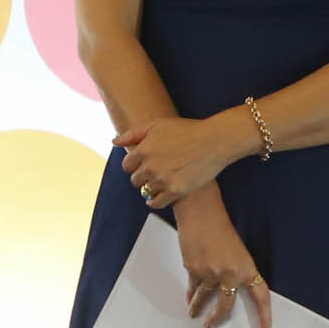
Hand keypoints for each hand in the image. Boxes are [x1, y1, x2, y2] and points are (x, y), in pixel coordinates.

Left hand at [118, 110, 257, 210]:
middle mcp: (150, 167)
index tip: (143, 164)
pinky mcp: (176, 191)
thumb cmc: (187, 130)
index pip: (127, 165)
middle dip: (142, 176)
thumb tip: (114, 142)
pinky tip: (159, 197)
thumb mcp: (158, 124)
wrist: (214, 141)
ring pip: (145, 192)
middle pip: (135, 180)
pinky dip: (155, 202)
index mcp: (143, 150)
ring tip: (160, 182)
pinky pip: (157, 203)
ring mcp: (162, 180)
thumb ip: (133, 133)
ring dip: (150, 188)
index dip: (135, 164)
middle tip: (153, 173)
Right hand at [175, 203, 271, 327]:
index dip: (265, 315)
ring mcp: (211, 273)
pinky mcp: (194, 270)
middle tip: (211, 324)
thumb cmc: (219, 228)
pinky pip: (193, 288)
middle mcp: (231, 274)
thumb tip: (226, 289)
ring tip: (194, 314)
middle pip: (226, 306)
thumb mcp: (237, 251)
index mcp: (247, 268)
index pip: (261, 296)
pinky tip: (189, 299)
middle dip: (217, 318)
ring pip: (204, 298)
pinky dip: (190, 294)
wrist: (201, 212)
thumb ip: (235, 271)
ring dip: (197, 308)